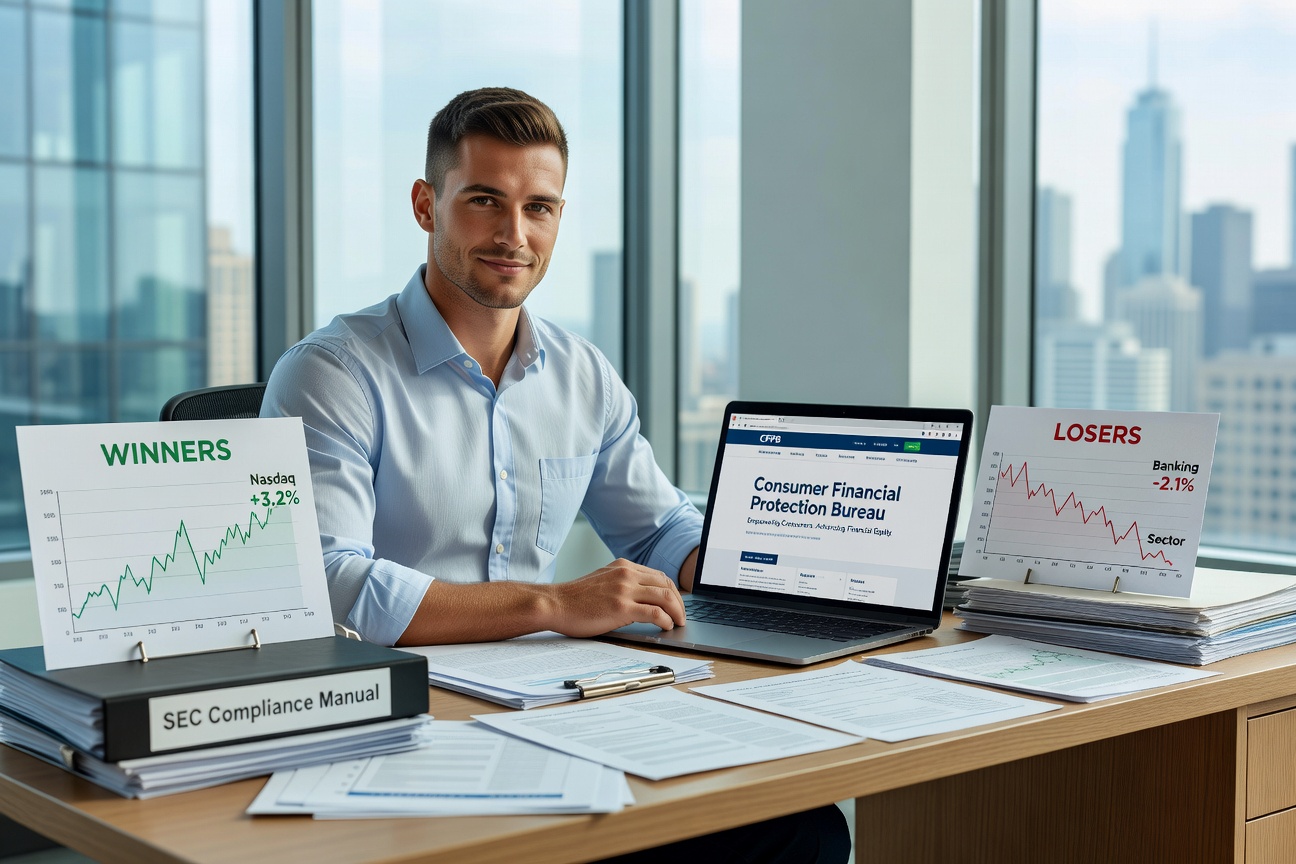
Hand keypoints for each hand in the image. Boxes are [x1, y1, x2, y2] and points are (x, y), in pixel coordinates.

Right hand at [545, 559, 685, 636]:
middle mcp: (626, 574)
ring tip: (678, 623)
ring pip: (664, 596)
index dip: (672, 590)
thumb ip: (622, 583)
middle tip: (681, 615)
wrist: (555, 604)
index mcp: (623, 566)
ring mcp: (624, 589)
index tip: (676, 603)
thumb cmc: (575, 598)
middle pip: (666, 584)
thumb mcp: (603, 580)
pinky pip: (654, 613)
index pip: (658, 575)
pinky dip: (665, 620)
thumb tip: (644, 599)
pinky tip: (666, 627)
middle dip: (678, 601)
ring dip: (676, 611)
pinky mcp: (621, 607)